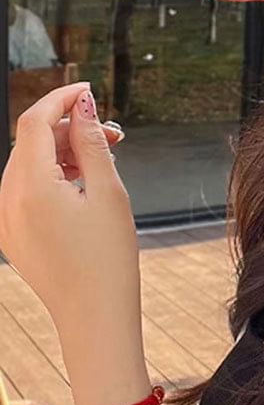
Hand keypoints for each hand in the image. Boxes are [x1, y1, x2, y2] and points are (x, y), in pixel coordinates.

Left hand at [0, 82, 141, 345]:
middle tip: (113, 135)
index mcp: (29, 187)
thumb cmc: (108, 256)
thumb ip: (93, 142)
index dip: (61, 98)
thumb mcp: (108, 192)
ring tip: (104, 160)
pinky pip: (26, 188)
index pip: (34, 122)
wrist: (93, 314)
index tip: (89, 90)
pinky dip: (54, 175)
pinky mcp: (12, 232)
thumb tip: (83, 105)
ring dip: (64, 152)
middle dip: (70, 129)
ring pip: (29, 164)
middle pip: (31, 142)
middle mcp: (6, 199)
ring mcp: (5, 218)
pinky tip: (85, 182)